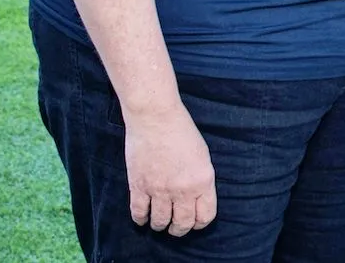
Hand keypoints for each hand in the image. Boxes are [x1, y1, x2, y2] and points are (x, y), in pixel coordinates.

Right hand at [124, 104, 215, 235]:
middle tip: (176, 227)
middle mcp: (182, 189)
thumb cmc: (181, 130)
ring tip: (160, 223)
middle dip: (180, 229)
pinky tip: (143, 218)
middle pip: (183, 224)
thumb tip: (196, 198)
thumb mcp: (202, 156)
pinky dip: (141, 219)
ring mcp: (159, 189)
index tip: (195, 222)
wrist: (155, 117)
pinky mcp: (139, 186)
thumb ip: (200, 179)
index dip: (200, 223)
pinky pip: (139, 213)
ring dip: (160, 225)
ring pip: (160, 222)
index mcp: (203, 181)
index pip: (205, 216)